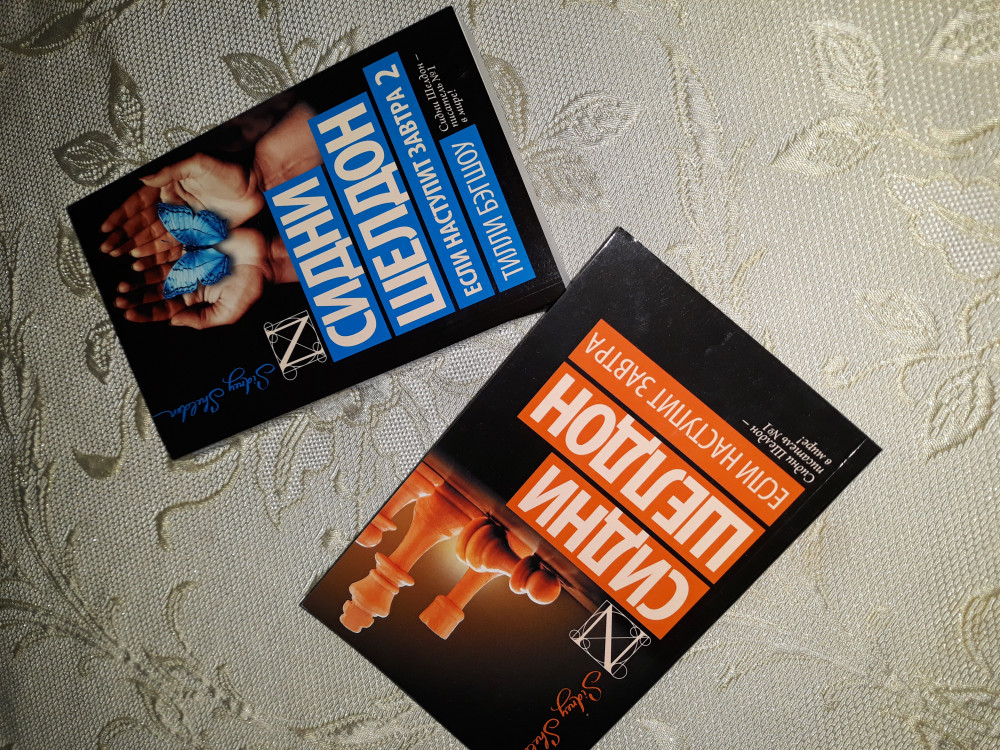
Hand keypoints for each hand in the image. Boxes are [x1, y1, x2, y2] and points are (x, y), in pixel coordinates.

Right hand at [99, 153, 264, 258]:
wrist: (258, 186)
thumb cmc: (231, 169)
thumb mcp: (199, 162)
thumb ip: (171, 170)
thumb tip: (143, 177)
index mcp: (169, 186)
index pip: (138, 204)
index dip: (120, 216)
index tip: (105, 228)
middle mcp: (174, 204)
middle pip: (143, 224)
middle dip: (124, 236)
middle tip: (108, 249)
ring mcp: (185, 221)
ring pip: (156, 238)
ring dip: (138, 248)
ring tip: (122, 258)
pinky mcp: (199, 234)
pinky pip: (176, 247)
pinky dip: (161, 256)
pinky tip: (147, 263)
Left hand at [115, 227, 270, 328]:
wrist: (264, 256)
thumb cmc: (252, 285)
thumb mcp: (228, 312)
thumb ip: (202, 320)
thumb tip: (174, 322)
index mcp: (196, 298)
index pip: (166, 309)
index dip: (146, 313)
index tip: (129, 315)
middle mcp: (188, 280)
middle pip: (156, 291)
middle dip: (137, 296)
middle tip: (119, 299)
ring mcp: (187, 261)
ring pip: (156, 270)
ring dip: (139, 278)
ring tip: (124, 285)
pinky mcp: (189, 243)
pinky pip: (165, 249)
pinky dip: (150, 255)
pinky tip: (136, 261)